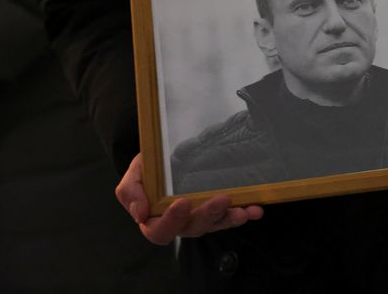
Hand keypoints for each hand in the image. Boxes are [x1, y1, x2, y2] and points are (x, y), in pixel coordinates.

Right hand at [115, 154, 263, 244]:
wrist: (166, 157)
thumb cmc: (148, 169)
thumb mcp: (135, 174)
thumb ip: (131, 192)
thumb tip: (140, 215)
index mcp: (155, 220)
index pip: (160, 231)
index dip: (171, 221)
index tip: (182, 202)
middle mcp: (180, 224)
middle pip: (193, 228)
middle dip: (208, 215)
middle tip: (222, 198)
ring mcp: (201, 218)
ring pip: (215, 224)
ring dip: (230, 219)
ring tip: (244, 211)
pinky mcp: (218, 211)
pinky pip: (230, 216)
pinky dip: (244, 213)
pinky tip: (256, 209)